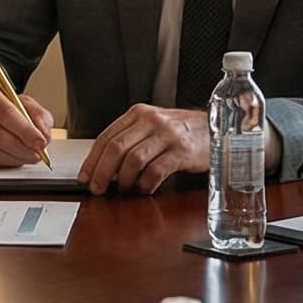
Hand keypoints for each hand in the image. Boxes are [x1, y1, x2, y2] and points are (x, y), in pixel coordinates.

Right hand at [0, 87, 54, 167]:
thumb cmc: (6, 111)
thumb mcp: (26, 105)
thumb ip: (39, 116)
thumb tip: (43, 134)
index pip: (8, 115)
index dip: (26, 131)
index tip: (40, 142)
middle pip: (1, 137)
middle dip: (24, 149)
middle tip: (38, 153)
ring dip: (17, 158)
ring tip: (29, 156)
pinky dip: (7, 162)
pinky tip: (15, 157)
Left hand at [76, 104, 207, 194]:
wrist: (216, 130)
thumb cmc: (182, 132)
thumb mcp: (153, 127)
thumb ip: (131, 140)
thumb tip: (105, 167)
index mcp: (139, 114)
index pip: (106, 136)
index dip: (92, 159)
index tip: (85, 176)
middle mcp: (152, 120)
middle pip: (116, 148)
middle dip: (102, 172)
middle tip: (98, 188)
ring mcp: (167, 135)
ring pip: (133, 160)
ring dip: (125, 180)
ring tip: (125, 189)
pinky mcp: (181, 151)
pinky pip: (155, 171)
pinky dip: (146, 184)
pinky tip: (145, 188)